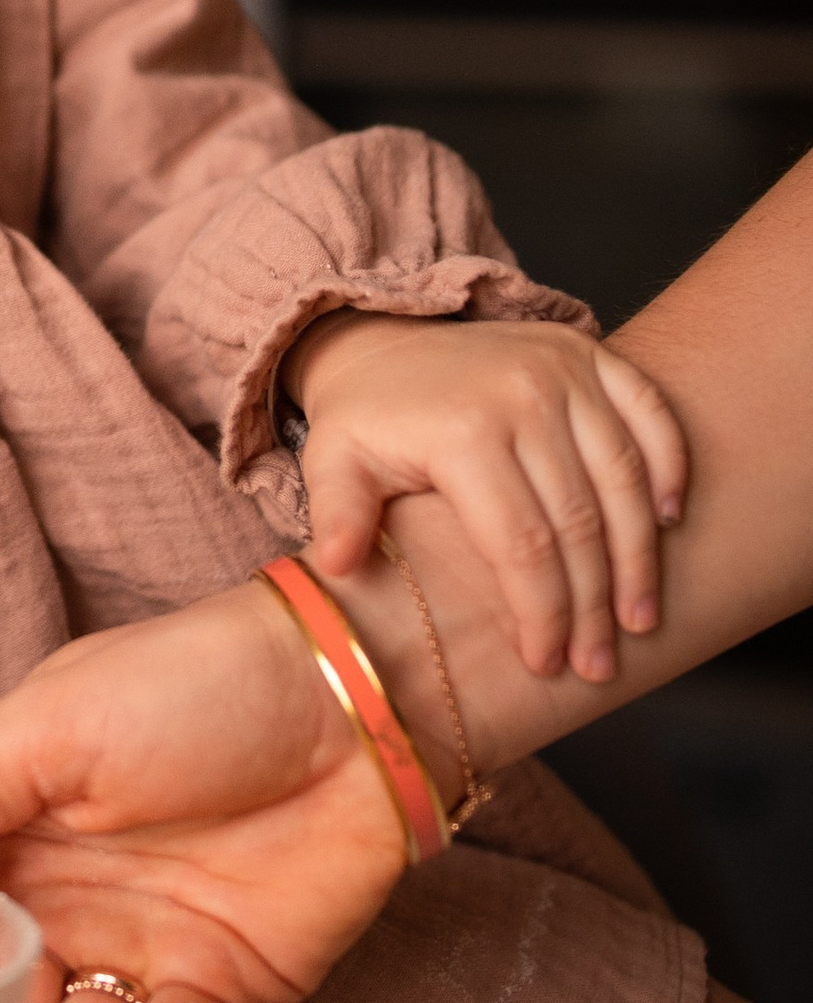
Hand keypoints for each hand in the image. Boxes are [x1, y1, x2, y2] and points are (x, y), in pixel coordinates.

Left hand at [286, 310, 684, 685]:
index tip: (546, 664)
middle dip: (593, 605)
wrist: (386, 337)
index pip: (521, 544)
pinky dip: (669, 466)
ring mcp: (564, 369)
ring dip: (639, 556)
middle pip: (579, 521)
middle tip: (598, 664)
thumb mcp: (333, 460)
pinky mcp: (590, 353)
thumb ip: (337, 513)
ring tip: (638, 621)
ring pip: (623, 478)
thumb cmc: (368, 419)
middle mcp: (522, 394)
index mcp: (462, 431)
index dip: (541, 612)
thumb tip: (337, 567)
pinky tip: (669, 523)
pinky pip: (649, 412)